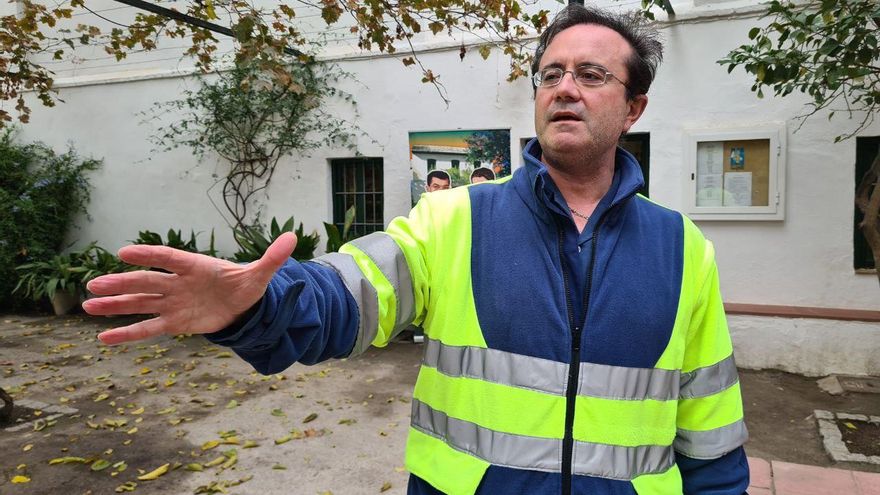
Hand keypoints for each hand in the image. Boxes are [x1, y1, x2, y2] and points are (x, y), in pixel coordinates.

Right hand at [82, 233, 296, 344]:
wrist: (242, 305)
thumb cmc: (246, 285)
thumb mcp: (262, 274)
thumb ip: (272, 257)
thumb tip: (294, 237)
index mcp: (196, 266)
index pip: (169, 258)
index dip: (149, 255)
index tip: (123, 253)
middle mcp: (179, 283)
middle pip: (147, 282)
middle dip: (122, 283)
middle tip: (94, 284)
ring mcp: (173, 303)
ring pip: (140, 303)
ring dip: (116, 305)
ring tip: (88, 306)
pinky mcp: (174, 323)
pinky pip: (147, 328)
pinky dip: (127, 333)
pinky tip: (104, 338)